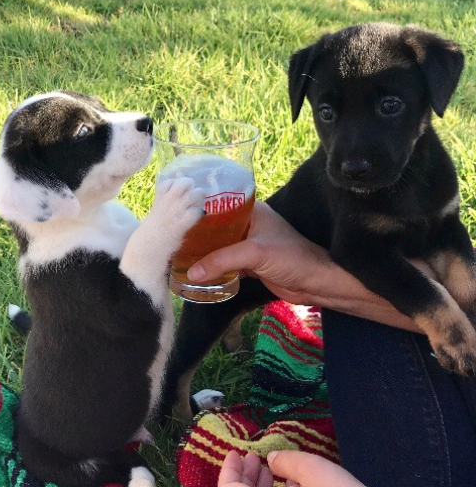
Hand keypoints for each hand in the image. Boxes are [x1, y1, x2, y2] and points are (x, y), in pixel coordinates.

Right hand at [187, 202, 332, 304]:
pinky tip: (194, 272)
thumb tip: (191, 273)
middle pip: (214, 227)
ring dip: (202, 252)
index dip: (197, 208)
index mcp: (251, 210)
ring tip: (176, 255)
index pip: (218, 203)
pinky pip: (224, 263)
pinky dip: (212, 268)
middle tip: (170, 238)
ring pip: (218, 246)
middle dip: (195, 234)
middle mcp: (247, 224)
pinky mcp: (249, 264)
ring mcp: (247, 244)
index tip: (174, 213)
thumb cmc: (290, 258)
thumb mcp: (255, 253)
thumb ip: (222, 261)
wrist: (316, 283)